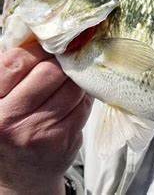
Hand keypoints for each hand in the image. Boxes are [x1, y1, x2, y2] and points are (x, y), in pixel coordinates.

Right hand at [0, 43, 91, 194]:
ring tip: (71, 76)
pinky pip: (84, 105)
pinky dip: (84, 95)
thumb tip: (42, 38)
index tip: (47, 46)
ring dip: (76, 77)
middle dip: (60, 62)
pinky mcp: (64, 139)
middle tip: (64, 59)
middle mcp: (9, 119)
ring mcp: (39, 131)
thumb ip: (14, 72)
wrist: (21, 175)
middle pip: (49, 72)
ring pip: (72, 87)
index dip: (37, 49)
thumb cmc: (8, 129)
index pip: (16, 62)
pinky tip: (76, 96)